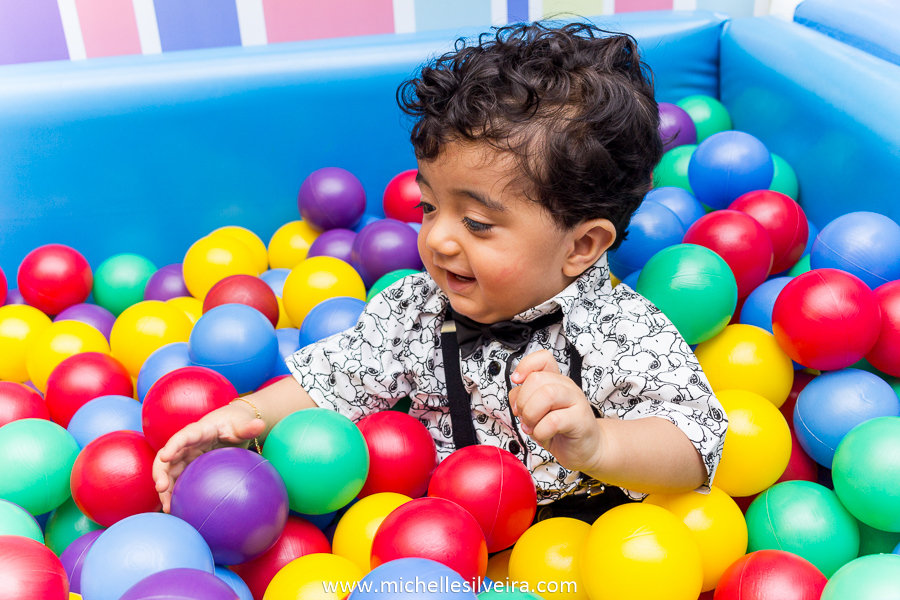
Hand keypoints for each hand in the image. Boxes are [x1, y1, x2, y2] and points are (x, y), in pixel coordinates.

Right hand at [152, 402, 264, 512]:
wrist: (233, 425)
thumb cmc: (236, 422)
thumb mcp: (242, 423)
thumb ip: (249, 426)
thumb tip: (259, 424)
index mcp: (199, 431)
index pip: (182, 436)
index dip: (172, 446)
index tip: (165, 456)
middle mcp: (188, 444)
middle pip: (168, 457)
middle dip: (160, 472)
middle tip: (161, 488)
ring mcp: (187, 456)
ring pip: (170, 472)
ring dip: (165, 489)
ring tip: (168, 507)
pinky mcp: (189, 467)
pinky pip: (179, 481)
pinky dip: (175, 494)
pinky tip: (178, 510)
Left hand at [509, 349, 604, 473]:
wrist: (586, 449)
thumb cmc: (559, 430)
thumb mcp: (536, 412)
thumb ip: (524, 400)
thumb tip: (516, 399)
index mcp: (555, 381)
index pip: (543, 358)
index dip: (525, 366)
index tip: (517, 381)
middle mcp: (566, 386)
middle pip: (536, 379)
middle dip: (523, 401)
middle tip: (524, 418)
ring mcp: (576, 401)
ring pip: (547, 394)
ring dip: (531, 415)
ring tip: (531, 427)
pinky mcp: (580, 419)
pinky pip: (553, 421)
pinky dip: (541, 432)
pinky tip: (543, 437)